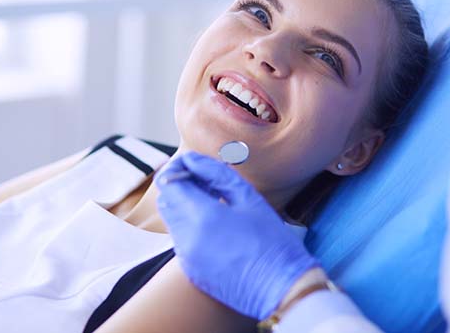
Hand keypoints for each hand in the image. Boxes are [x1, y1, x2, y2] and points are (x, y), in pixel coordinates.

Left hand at [155, 151, 318, 319]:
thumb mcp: (248, 198)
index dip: (177, 168)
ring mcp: (186, 257)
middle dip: (179, 186)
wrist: (282, 289)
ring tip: (214, 202)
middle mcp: (187, 238)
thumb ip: (215, 174)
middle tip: (205, 182)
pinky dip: (191, 227)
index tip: (192, 164)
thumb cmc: (272, 241)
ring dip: (185, 206)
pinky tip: (217, 227)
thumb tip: (193, 159)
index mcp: (202, 216)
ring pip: (172, 220)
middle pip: (166, 201)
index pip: (169, 183)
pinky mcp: (191, 271)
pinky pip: (181, 240)